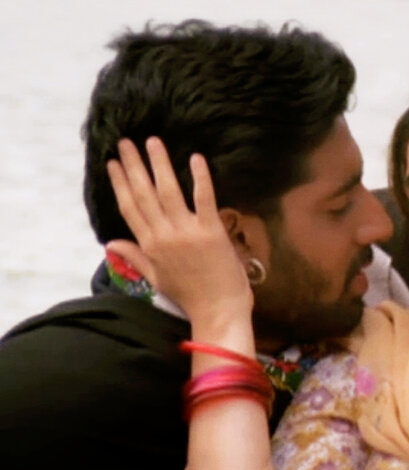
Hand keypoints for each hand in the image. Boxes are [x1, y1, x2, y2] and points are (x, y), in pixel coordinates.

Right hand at [105, 137, 252, 343]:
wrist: (219, 311)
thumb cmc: (190, 295)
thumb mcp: (156, 278)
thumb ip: (135, 256)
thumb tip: (110, 243)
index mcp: (150, 246)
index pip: (130, 208)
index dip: (120, 183)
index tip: (113, 163)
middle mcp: (164, 236)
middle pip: (144, 194)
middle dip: (134, 166)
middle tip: (126, 142)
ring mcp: (187, 232)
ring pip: (168, 191)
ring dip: (159, 164)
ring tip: (152, 141)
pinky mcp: (212, 231)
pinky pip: (204, 199)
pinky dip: (199, 178)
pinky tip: (195, 158)